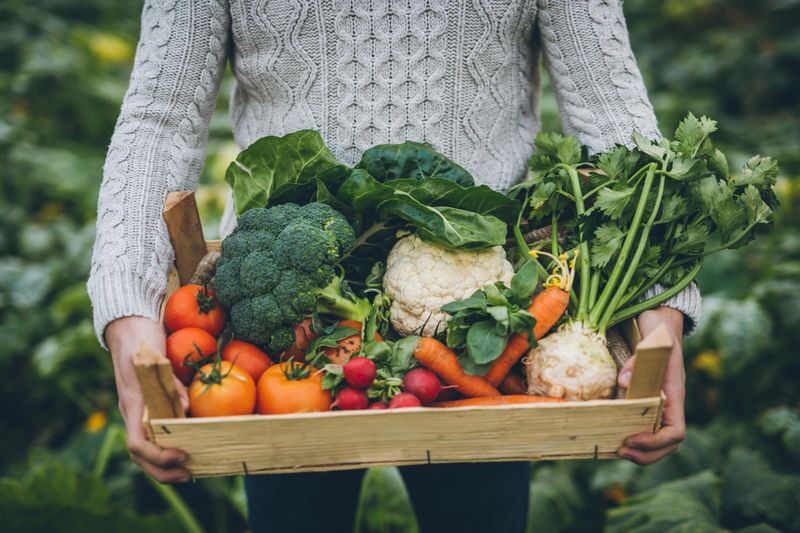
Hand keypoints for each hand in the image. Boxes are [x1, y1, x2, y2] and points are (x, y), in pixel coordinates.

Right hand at [105, 316, 190, 482]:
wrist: (129, 324)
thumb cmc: (141, 338)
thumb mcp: (155, 356)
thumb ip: (169, 381)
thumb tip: (186, 408)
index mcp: (132, 404)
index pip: (137, 444)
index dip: (158, 456)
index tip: (181, 455)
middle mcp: (133, 412)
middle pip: (141, 456)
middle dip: (163, 471)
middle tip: (190, 474)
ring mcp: (139, 411)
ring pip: (147, 450)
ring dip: (166, 465)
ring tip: (191, 470)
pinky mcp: (149, 406)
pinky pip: (155, 435)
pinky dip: (169, 447)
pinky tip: (190, 447)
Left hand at [616, 307, 685, 464]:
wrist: (661, 320)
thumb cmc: (660, 330)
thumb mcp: (653, 340)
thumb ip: (641, 360)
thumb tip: (623, 383)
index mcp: (674, 394)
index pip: (675, 431)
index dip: (655, 442)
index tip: (631, 440)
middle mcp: (669, 403)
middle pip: (667, 444)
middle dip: (646, 454)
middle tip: (620, 451)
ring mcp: (659, 402)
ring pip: (656, 438)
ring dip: (639, 451)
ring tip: (616, 449)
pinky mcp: (646, 398)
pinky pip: (643, 425)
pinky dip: (631, 435)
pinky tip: (612, 435)